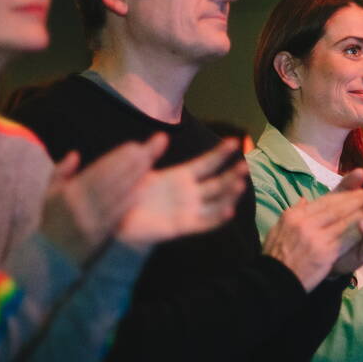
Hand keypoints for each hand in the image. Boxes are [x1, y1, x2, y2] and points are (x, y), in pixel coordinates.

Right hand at [40, 133, 167, 264]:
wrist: (46, 257)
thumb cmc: (50, 221)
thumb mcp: (48, 195)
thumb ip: (60, 172)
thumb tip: (75, 154)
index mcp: (68, 193)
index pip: (97, 171)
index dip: (116, 158)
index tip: (133, 146)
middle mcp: (79, 206)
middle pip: (109, 180)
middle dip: (129, 164)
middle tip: (147, 150)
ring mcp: (90, 222)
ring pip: (115, 195)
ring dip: (133, 178)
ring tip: (148, 163)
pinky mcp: (99, 236)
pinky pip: (116, 215)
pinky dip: (129, 202)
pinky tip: (141, 190)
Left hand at [116, 138, 246, 248]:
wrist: (117, 216)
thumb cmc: (129, 191)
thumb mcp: (140, 168)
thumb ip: (151, 153)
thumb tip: (163, 135)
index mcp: (182, 175)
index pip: (207, 163)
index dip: (221, 153)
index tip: (235, 142)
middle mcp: (190, 192)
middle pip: (218, 183)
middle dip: (232, 174)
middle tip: (245, 166)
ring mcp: (189, 210)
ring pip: (217, 202)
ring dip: (230, 194)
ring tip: (240, 184)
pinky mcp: (183, 226)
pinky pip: (205, 223)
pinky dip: (217, 218)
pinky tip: (229, 210)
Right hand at [263, 188, 362, 291]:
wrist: (272, 283)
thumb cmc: (275, 258)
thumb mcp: (277, 230)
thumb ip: (293, 213)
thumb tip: (304, 199)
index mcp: (293, 215)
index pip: (324, 200)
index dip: (345, 195)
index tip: (359, 191)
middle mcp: (303, 222)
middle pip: (336, 206)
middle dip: (357, 198)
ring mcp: (313, 236)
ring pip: (344, 219)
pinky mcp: (323, 251)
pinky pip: (346, 237)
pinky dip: (360, 229)